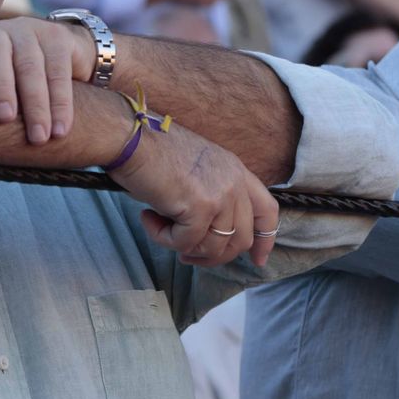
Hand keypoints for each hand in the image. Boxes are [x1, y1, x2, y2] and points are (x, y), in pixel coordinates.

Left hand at [0, 12, 88, 144]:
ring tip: (39, 138)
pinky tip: (61, 128)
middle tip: (4, 118)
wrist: (66, 57)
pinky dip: (61, 103)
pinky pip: (59, 71)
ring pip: (31, 66)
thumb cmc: (15, 90)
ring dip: (37, 105)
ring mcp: (28, 33)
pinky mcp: (57, 38)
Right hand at [109, 117, 278, 267]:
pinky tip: (148, 217)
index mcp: (237, 170)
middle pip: (241, 239)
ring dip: (183, 246)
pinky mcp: (200, 207)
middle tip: (186, 254)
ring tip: (159, 226)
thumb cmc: (153, 152)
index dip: (264, 240)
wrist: (131, 138)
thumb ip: (212, 198)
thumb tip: (208, 237)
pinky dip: (162, 238)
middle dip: (213, 256)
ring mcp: (221, 194)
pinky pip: (186, 243)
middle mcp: (235, 182)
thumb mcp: (197, 172)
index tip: (257, 260)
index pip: (267, 211)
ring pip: (214, 247)